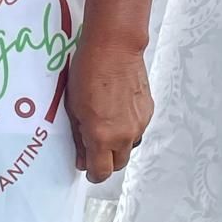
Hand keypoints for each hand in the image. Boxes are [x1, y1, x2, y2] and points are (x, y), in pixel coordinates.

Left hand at [65, 39, 152, 183]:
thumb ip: (79, 137)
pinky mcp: (148, 111)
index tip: (87, 169)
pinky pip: (137, 128)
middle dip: (105, 161)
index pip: (101, 171)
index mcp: (102, 136)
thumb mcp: (74, 107)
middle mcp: (125, 135)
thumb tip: (82, 158)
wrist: (115, 48)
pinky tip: (117, 110)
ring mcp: (139, 123)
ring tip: (106, 126)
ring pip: (129, 146)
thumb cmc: (87, 72)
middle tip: (93, 148)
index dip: (92, 173)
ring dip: (118, 145)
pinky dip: (127, 127)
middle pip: (118, 163)